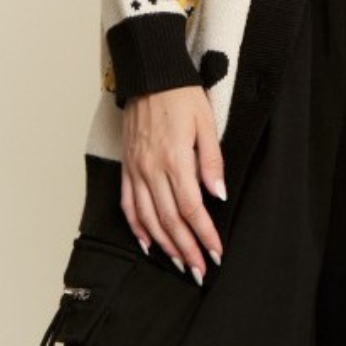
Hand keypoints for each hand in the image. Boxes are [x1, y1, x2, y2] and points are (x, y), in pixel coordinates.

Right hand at [120, 84, 226, 284]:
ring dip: (165, 245)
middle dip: (186, 249)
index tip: (215, 252)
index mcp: (175, 159)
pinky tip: (148, 243)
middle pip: (170, 220)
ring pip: (148, 218)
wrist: (150, 74)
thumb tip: (218, 194)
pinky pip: (129, 204)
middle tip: (200, 270)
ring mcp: (136, 169)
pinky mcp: (127, 166)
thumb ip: (211, 161)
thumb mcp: (206, 123)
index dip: (204, 234)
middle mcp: (151, 169)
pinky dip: (137, 227)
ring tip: (179, 264)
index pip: (191, 208)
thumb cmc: (182, 95)